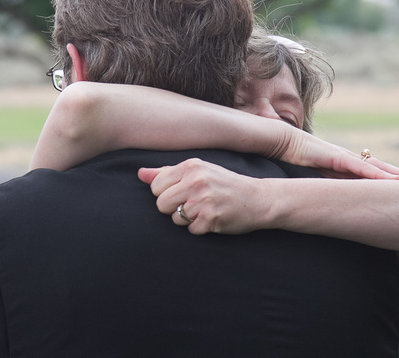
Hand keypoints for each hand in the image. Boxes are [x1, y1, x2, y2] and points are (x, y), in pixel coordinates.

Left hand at [138, 158, 269, 234]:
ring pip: (174, 218)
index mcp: (191, 166)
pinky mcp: (211, 219)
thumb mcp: (198, 171)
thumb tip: (140, 174)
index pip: (156, 186)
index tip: (181, 193)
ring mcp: (204, 201)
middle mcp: (196, 181)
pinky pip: (190, 230)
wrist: (258, 199)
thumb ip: (167, 173)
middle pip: (161, 204)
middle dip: (173, 208)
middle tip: (192, 204)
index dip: (165, 194)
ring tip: (204, 210)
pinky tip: (212, 219)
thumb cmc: (224, 184)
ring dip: (187, 219)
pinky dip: (199, 228)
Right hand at [266, 125, 398, 180]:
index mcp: (347, 166)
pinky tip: (394, 182)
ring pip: (380, 169)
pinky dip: (377, 176)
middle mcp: (351, 160)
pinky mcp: (335, 157)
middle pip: (386, 170)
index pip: (378, 175)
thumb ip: (326, 190)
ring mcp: (344, 157)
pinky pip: (360, 168)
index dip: (398, 182)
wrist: (278, 140)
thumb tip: (332, 207)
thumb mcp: (314, 178)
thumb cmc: (294, 159)